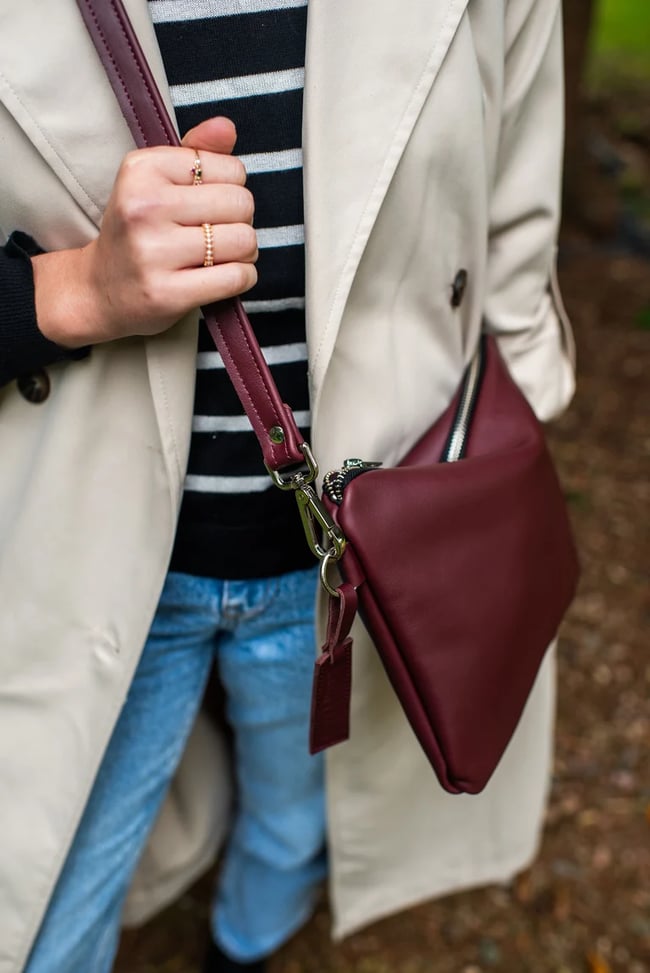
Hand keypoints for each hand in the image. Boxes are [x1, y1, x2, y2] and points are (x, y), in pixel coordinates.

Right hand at [32, 117, 256, 347]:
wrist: (98, 290)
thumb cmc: (137, 232)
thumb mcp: (155, 182)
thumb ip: (195, 151)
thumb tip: (227, 127)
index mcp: (142, 169)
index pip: (230, 169)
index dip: (231, 189)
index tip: (210, 205)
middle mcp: (145, 206)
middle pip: (241, 204)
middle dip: (241, 221)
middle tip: (220, 232)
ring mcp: (154, 252)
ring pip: (243, 241)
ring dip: (245, 252)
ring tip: (223, 256)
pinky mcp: (167, 293)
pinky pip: (236, 277)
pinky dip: (243, 277)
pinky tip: (224, 276)